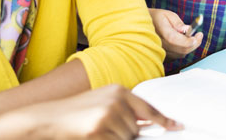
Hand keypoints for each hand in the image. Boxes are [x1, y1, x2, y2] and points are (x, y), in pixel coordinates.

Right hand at [0, 85, 181, 139]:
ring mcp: (108, 113)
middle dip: (124, 136)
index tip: (177, 127)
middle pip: (135, 130)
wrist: (47, 117)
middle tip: (102, 129)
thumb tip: (147, 126)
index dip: (163, 121)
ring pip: (126, 139)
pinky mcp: (98, 128)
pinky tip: (90, 135)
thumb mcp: (102, 105)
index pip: (148, 109)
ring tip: (94, 131)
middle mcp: (117, 99)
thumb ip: (124, 112)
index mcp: (120, 91)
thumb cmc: (76, 114)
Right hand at [148, 8, 202, 59]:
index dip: (188, 40)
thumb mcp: (167, 14)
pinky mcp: (161, 57)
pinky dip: (182, 50)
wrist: (142, 27)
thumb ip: (178, 23)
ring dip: (188, 46)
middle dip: (194, 43)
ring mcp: (159, 52)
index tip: (198, 35)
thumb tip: (187, 30)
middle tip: (199, 35)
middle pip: (181, 49)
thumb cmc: (156, 18)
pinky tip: (180, 42)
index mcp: (160, 30)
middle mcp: (158, 44)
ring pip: (180, 54)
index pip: (174, 39)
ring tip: (187, 36)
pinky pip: (176, 56)